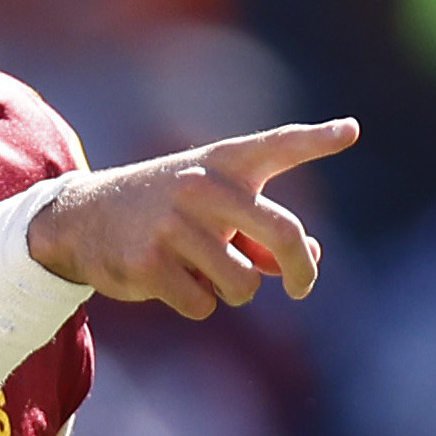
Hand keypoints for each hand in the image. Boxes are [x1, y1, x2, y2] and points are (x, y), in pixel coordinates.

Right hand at [22, 121, 360, 314]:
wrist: (83, 217)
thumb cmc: (165, 210)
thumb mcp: (212, 206)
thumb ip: (261, 230)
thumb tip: (306, 260)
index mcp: (224, 163)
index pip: (278, 145)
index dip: (317, 139)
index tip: (351, 131)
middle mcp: (203, 187)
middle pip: (283, 232)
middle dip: (303, 269)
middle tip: (302, 287)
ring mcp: (175, 225)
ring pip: (244, 282)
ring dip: (235, 291)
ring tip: (205, 273)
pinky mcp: (150, 264)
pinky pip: (204, 304)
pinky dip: (197, 302)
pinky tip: (170, 280)